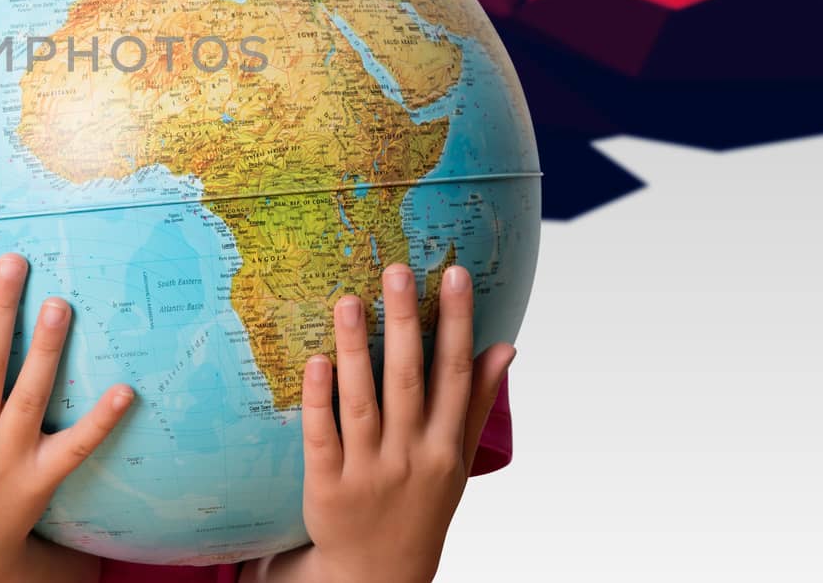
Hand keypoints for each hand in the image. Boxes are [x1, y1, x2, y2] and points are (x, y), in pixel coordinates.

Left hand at [246, 263, 514, 582]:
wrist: (378, 574)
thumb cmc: (420, 503)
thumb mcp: (458, 461)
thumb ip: (476, 403)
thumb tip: (505, 347)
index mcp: (446, 447)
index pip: (455, 374)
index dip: (457, 322)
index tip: (455, 274)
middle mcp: (411, 456)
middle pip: (408, 380)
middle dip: (405, 323)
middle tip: (397, 269)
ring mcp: (368, 472)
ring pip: (362, 402)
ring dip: (354, 349)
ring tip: (348, 299)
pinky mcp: (327, 487)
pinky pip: (322, 436)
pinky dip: (320, 399)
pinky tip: (316, 361)